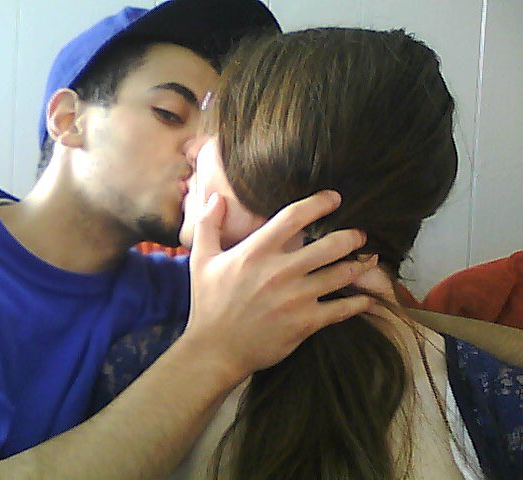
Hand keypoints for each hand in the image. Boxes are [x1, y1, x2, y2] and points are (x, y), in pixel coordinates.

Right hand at [183, 190, 376, 384]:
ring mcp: (296, 298)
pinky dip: (359, 303)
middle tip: (359, 235)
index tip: (334, 199)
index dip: (319, 203)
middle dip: (351, 237)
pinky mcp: (305, 323)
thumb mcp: (201, 261)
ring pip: (340, 274)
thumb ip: (207, 225)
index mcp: (256, 252)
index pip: (294, 217)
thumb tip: (216, 197)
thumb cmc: (208, 304)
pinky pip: (342, 309)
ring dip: (359, 266)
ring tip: (367, 261)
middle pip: (329, 245)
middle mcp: (280, 271)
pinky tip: (367, 299)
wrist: (215, 350)